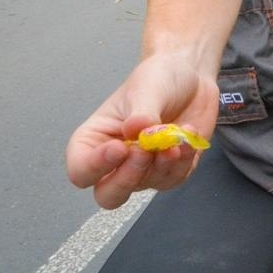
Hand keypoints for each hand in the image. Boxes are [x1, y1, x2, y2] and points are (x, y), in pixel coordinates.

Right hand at [65, 52, 218, 208]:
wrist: (191, 78)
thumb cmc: (158, 79)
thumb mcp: (146, 88)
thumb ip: (141, 112)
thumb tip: (135, 130)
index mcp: (94, 140)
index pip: (81, 170)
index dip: (96, 166)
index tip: (119, 148)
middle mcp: (114, 162)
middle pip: (108, 195)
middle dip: (127, 179)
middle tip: (145, 152)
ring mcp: (142, 169)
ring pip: (144, 186)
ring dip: (162, 164)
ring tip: (175, 136)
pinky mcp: (168, 171)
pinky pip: (173, 179)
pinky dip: (182, 161)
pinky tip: (188, 136)